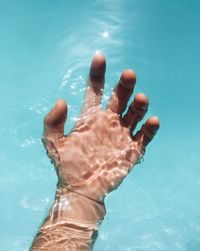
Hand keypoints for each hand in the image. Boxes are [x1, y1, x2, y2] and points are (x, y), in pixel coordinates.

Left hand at [42, 53, 159, 202]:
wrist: (80, 189)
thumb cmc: (67, 166)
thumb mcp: (53, 142)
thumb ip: (52, 121)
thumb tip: (61, 100)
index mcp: (91, 116)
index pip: (95, 90)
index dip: (97, 73)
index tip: (100, 57)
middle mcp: (108, 121)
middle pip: (120, 97)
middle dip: (124, 85)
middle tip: (128, 75)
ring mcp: (121, 134)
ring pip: (135, 114)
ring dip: (139, 105)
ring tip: (140, 98)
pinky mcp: (132, 149)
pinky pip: (145, 136)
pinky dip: (150, 128)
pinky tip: (152, 121)